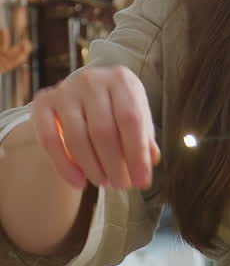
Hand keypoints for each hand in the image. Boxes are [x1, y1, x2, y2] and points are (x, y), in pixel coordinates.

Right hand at [31, 66, 160, 192]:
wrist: (83, 91)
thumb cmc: (116, 106)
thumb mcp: (136, 113)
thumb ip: (144, 136)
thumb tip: (151, 161)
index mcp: (120, 79)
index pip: (130, 119)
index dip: (137, 154)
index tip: (142, 181)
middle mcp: (91, 80)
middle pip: (103, 130)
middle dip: (114, 165)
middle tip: (122, 186)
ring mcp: (65, 90)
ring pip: (77, 138)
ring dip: (92, 168)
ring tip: (104, 183)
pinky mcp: (43, 102)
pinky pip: (49, 140)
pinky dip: (64, 167)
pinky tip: (79, 183)